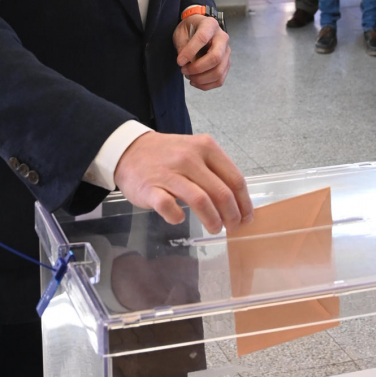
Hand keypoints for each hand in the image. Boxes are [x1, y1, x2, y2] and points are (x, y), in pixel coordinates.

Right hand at [115, 130, 252, 232]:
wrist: (128, 150)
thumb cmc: (167, 155)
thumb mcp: (195, 152)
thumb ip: (215, 171)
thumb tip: (238, 202)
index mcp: (206, 148)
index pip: (235, 179)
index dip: (244, 203)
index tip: (247, 217)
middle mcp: (190, 158)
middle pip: (221, 193)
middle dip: (232, 216)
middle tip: (232, 227)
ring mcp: (169, 173)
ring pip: (201, 201)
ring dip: (212, 220)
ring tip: (214, 228)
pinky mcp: (150, 188)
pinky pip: (169, 207)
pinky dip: (177, 217)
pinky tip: (179, 219)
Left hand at [173, 14, 229, 90]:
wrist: (198, 29)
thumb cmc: (189, 29)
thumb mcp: (181, 32)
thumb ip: (183, 46)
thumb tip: (185, 63)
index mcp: (210, 25)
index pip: (203, 38)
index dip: (190, 51)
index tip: (179, 61)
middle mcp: (222, 38)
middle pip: (216, 58)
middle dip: (197, 68)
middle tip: (184, 70)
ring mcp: (226, 52)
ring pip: (218, 71)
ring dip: (201, 78)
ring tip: (188, 76)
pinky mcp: (226, 64)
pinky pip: (219, 79)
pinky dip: (206, 85)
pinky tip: (195, 82)